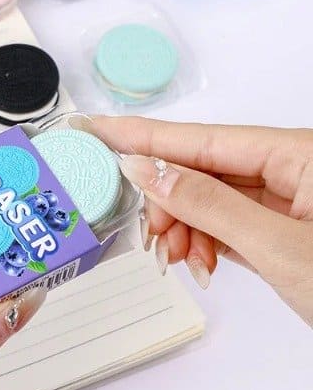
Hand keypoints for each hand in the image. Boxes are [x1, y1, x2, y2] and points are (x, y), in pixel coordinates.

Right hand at [93, 116, 312, 326]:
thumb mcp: (278, 247)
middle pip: (201, 169)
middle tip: (151, 232)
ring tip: (180, 257)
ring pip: (210, 199)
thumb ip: (206, 204)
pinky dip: (204, 241)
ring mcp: (284, 200)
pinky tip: (198, 260)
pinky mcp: (278, 227)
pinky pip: (225, 222)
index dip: (143, 135)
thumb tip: (147, 170)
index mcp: (297, 155)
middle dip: (168, 201)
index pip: (200, 139)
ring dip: (185, 226)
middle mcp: (289, 169)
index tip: (97, 129)